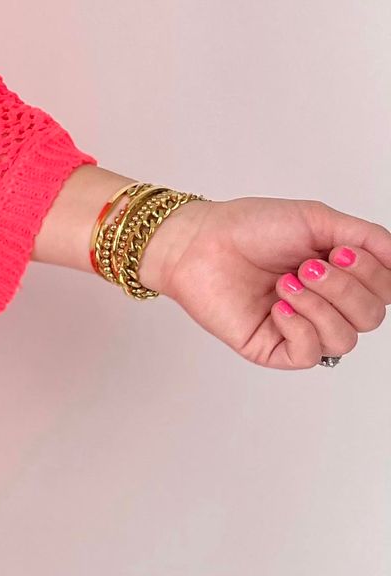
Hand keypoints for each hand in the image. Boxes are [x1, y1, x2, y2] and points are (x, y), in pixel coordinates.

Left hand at [138, 195, 390, 369]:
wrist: (202, 241)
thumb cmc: (252, 228)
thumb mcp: (319, 221)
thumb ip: (366, 237)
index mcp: (341, 275)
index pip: (385, 291)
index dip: (372, 274)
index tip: (339, 251)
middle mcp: (325, 304)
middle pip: (371, 317)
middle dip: (345, 289)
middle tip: (308, 266)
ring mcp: (300, 329)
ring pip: (345, 340)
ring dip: (320, 306)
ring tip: (287, 282)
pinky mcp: (273, 349)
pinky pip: (310, 355)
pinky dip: (300, 327)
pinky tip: (279, 307)